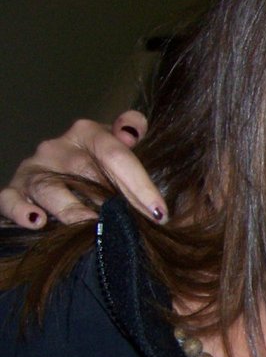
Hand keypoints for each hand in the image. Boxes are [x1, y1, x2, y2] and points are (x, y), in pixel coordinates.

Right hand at [0, 111, 163, 226]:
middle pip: (85, 171)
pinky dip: (20, 210)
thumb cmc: (102, 163)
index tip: (159, 212)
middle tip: (133, 226)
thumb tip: (131, 131)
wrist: (66, 174)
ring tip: (92, 227)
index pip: (115, 154)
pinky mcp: (15, 190)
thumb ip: (131, 128)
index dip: (140, 184)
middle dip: (112, 201)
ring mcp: (34, 169)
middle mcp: (57, 147)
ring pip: (49, 187)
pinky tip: (37, 221)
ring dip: (71, 209)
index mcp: (87, 132)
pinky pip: (9, 199)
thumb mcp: (120, 144)